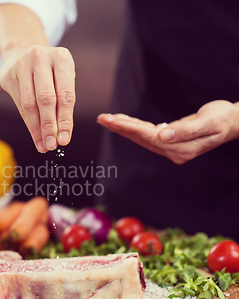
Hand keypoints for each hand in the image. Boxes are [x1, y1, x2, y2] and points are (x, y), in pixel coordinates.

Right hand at [0, 45, 75, 152]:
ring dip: (37, 129)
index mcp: (61, 58)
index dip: (65, 120)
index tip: (64, 140)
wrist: (22, 50)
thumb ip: (63, 103)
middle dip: (49, 126)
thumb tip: (60, 135)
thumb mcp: (62, 78)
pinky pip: (19, 105)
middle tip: (52, 145)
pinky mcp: (8, 75)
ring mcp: (21, 65)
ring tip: (43, 145)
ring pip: (29, 104)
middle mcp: (41, 58)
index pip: (65, 95)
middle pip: (46, 99)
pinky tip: (35, 136)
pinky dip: (29, 123)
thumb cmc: (49, 71)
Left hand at [97, 100, 238, 163]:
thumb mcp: (207, 123)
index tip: (112, 120)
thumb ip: (185, 131)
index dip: (129, 128)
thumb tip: (161, 135)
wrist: (233, 121)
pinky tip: (124, 121)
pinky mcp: (170, 141)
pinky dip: (135, 127)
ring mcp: (171, 147)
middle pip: (141, 138)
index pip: (148, 137)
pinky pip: (148, 134)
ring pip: (142, 136)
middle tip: (101, 118)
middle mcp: (173, 151)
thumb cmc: (223, 119)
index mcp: (180, 149)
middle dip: (120, 127)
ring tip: (107, 118)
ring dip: (124, 127)